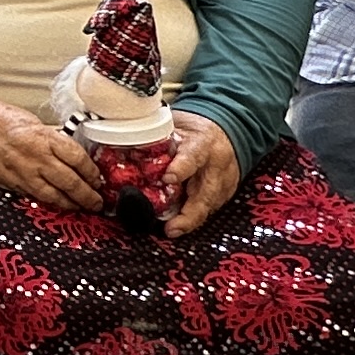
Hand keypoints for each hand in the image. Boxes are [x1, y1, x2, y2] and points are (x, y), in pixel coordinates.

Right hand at [0, 90, 102, 211]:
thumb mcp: (28, 120)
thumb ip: (48, 137)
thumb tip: (66, 149)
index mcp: (42, 137)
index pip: (78, 158)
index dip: (92, 172)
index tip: (98, 178)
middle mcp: (35, 157)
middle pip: (71, 182)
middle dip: (88, 195)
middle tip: (97, 202)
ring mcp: (22, 174)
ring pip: (54, 196)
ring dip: (72, 204)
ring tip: (82, 208)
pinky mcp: (9, 184)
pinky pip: (35, 197)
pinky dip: (49, 203)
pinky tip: (57, 204)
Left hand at [160, 110, 243, 237]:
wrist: (226, 130)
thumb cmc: (196, 128)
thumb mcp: (178, 124)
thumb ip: (159, 137)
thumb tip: (128, 144)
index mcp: (203, 143)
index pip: (193, 156)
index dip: (181, 168)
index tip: (167, 178)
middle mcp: (216, 165)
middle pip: (206, 194)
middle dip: (189, 215)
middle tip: (171, 228)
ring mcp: (223, 182)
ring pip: (208, 206)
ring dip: (189, 220)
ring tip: (173, 230)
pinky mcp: (225, 194)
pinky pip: (209, 209)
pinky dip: (193, 217)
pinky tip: (180, 224)